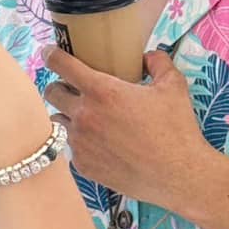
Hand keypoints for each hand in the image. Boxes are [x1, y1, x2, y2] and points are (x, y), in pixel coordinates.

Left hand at [44, 45, 213, 211]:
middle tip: (73, 89)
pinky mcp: (82, 165)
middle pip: (51, 92)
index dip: (51, 54)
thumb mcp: (173, 86)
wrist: (178, 176)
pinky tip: (100, 143)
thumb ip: (158, 62)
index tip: (50, 53)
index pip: (60, 64)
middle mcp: (85, 116)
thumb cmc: (177, 130)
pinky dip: (80, 141)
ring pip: (58, 121)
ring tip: (89, 117)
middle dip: (59, 86)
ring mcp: (81, 143)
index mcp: (102, 91)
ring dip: (68, 115)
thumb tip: (148, 56)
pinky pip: (70, 147)